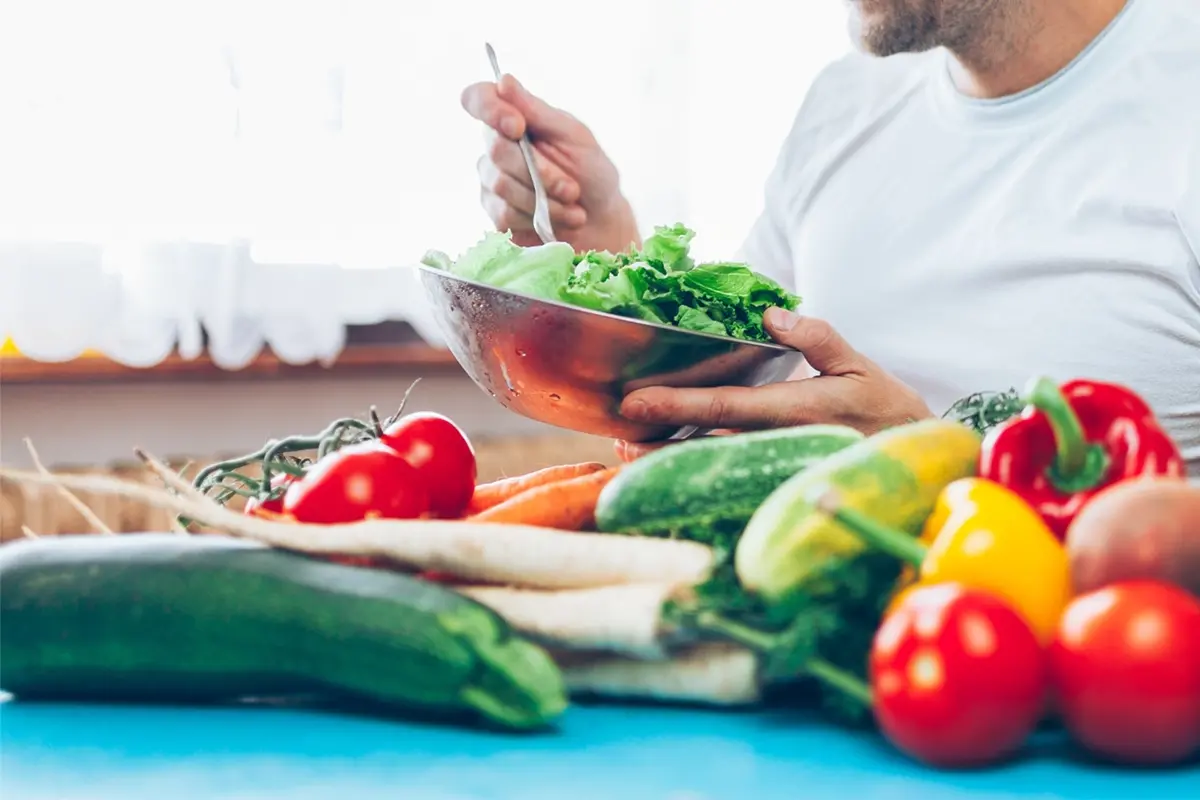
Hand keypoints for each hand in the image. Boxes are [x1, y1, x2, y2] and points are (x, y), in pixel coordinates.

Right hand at [461, 74, 639, 251]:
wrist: (600, 220)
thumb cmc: (591, 172)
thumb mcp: (574, 136)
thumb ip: (537, 111)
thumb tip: (503, 80)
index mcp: (514, 117)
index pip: (478, 99)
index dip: (490, 110)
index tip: (518, 127)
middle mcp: (496, 146)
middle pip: (496, 149)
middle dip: (540, 171)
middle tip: (571, 187)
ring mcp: (492, 180)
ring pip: (502, 185)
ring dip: (545, 198)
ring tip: (572, 204)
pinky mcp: (496, 213)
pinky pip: (505, 214)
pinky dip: (538, 218)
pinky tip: (559, 220)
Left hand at [616, 308, 933, 460]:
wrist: (913, 462)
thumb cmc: (884, 407)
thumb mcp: (857, 365)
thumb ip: (817, 338)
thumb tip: (772, 313)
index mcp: (796, 410)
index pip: (726, 406)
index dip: (677, 405)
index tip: (636, 403)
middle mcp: (779, 444)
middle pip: (706, 443)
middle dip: (660, 442)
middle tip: (619, 437)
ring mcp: (776, 467)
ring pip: (714, 464)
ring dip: (670, 459)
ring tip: (630, 450)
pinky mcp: (777, 480)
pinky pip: (729, 474)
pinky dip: (695, 468)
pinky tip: (666, 461)